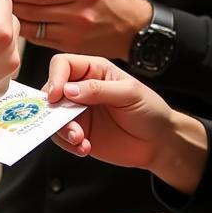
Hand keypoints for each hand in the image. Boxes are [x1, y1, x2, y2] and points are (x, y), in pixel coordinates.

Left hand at [0, 0, 148, 56]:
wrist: (132, 26)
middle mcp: (79, 13)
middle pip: (32, 9)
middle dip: (5, 2)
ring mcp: (73, 33)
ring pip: (32, 25)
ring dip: (9, 16)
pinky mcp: (69, 46)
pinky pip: (37, 37)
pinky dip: (21, 28)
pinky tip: (9, 19)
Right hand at [47, 55, 207, 191]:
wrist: (160, 143)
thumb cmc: (150, 110)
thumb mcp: (129, 93)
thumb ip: (98, 89)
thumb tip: (68, 90)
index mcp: (94, 70)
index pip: (63, 64)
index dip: (55, 77)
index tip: (56, 96)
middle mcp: (82, 89)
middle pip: (52, 91)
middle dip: (54, 109)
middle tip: (68, 123)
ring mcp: (79, 112)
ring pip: (53, 116)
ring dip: (62, 130)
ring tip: (80, 139)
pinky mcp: (80, 133)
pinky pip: (62, 137)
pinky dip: (69, 144)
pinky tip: (85, 147)